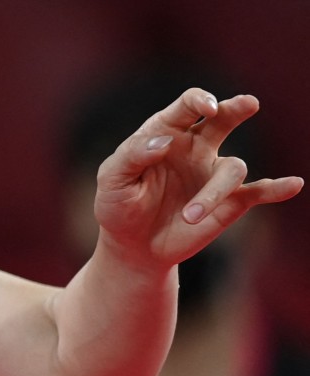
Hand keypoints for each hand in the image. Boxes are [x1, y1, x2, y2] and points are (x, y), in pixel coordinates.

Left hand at [93, 88, 302, 269]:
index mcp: (166, 133)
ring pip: (232, 168)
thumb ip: (132, 155)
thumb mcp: (112, 179)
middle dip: (236, 108)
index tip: (207, 108)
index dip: (199, 101)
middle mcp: (196, 147)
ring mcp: (213, 174)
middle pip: (224, 119)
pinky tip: (292, 184)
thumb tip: (164, 141)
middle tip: (247, 104)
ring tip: (189, 216)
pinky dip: (276, 189)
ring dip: (214, 192)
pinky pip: (258, 192)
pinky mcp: (229, 203)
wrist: (131, 246)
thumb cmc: (118, 206)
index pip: (187, 106)